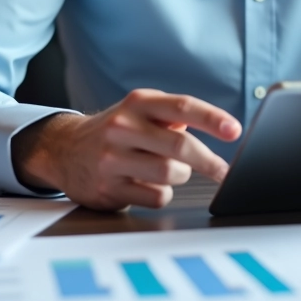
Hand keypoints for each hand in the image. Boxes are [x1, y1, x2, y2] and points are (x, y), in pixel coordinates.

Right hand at [11, 89, 240, 211]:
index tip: (234, 130)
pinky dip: (162, 193)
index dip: (212, 118)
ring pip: (170, 174)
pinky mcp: (107, 187)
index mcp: (139, 103)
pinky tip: (148, 185)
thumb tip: (224, 127)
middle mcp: (123, 127)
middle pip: (180, 145)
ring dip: (180, 176)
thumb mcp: (143, 111)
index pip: (182, 107)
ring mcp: (113, 158)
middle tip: (224, 171)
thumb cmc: (118, 130)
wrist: (65, 150)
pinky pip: (155, 196)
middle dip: (209, 161)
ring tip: (171, 171)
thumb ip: (177, 115)